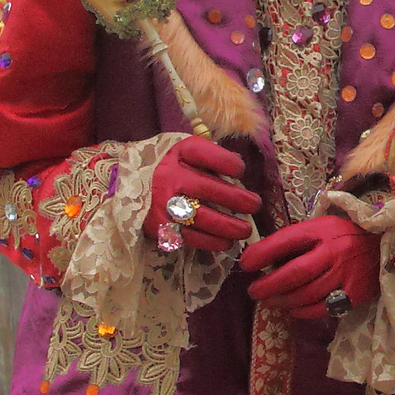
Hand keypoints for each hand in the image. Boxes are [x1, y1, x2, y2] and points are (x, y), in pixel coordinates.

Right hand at [143, 136, 261, 251]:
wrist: (139, 185)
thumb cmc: (176, 167)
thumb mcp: (191, 153)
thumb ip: (214, 159)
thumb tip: (239, 173)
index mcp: (180, 153)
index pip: (205, 154)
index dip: (228, 163)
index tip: (240, 171)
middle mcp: (170, 176)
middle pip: (207, 189)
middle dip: (237, 199)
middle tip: (255, 205)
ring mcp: (164, 203)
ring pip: (201, 218)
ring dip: (228, 226)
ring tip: (244, 230)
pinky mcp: (161, 226)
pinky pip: (190, 237)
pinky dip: (212, 242)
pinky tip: (226, 242)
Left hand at [239, 216, 380, 319]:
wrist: (383, 245)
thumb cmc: (343, 236)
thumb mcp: (320, 228)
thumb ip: (296, 241)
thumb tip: (261, 258)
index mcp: (322, 231)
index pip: (287, 241)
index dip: (262, 253)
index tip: (245, 264)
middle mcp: (334, 252)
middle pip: (295, 273)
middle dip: (269, 284)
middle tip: (253, 291)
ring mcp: (345, 274)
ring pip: (307, 294)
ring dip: (283, 300)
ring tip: (270, 301)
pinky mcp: (354, 293)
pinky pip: (322, 308)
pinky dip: (303, 312)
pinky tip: (293, 309)